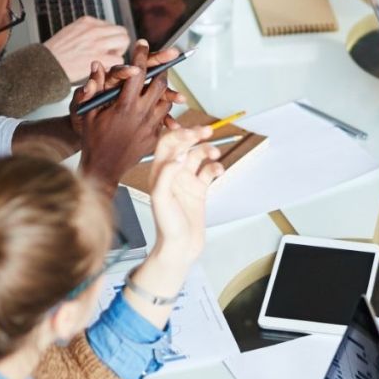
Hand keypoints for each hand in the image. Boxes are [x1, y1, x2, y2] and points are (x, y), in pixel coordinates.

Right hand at [43, 17, 129, 81]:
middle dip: (119, 43)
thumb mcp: (70, 32)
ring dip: (119, 52)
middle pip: (121, 31)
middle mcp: (94, 29)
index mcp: (87, 22)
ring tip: (108, 61)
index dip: (110, 38)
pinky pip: (119, 58)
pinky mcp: (100, 57)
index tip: (105, 46)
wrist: (45, 65)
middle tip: (111, 53)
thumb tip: (100, 35)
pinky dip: (114, 65)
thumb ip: (87, 32)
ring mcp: (98, 43)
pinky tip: (105, 68)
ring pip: (124, 41)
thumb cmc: (55, 54)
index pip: (110, 25)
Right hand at [75, 42, 182, 186]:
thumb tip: (97, 64)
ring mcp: (151, 127)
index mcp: (125, 106)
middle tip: (158, 62)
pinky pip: (164, 119)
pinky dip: (162, 109)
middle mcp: (142, 114)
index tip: (143, 43)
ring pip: (165, 101)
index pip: (138, 73)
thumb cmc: (92, 139)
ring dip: (163, 90)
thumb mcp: (88, 112)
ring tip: (158, 81)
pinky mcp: (155, 137)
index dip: (141, 55)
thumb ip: (93, 88)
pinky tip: (158, 105)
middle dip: (159, 69)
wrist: (103, 168)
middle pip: (159, 84)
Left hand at [148, 128, 223, 264]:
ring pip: (198, 156)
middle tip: (208, 131)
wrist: (180, 248)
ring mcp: (186, 181)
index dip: (179, 135)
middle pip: (184, 146)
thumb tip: (179, 156)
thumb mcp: (161, 199)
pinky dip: (215, 167)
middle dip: (195, 136)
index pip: (167, 144)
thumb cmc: (167, 226)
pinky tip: (218, 171)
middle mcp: (172, 173)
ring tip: (215, 154)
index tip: (193, 133)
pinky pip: (208, 172)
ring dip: (207, 150)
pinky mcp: (199, 190)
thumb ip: (167, 175)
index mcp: (159, 172)